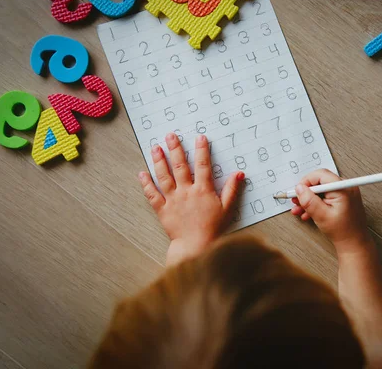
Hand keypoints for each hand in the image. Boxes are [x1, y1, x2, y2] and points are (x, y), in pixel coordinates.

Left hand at [138, 133, 243, 264]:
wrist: (196, 246)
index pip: (202, 165)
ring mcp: (173, 200)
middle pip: (179, 166)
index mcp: (203, 190)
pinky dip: (146, 184)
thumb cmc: (213, 229)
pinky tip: (142, 173)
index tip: (200, 137)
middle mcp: (186, 192)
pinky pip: (152, 195)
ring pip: (164, 177)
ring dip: (159, 161)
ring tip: (155, 148)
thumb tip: (239, 173)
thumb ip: (232, 190)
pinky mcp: (162, 210)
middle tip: (170, 135)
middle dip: (175, 149)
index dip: (201, 150)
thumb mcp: (227, 209)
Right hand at [291, 169, 369, 252]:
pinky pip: (326, 196)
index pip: (320, 175)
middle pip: (320, 181)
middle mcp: (346, 187)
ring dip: (309, 199)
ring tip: (300, 209)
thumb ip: (309, 200)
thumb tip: (299, 188)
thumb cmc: (343, 232)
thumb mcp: (321, 216)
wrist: (354, 243)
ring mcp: (345, 193)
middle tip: (297, 201)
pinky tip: (309, 212)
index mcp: (343, 188)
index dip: (306, 182)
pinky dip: (316, 203)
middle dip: (306, 192)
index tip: (298, 191)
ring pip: (321, 190)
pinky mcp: (343, 199)